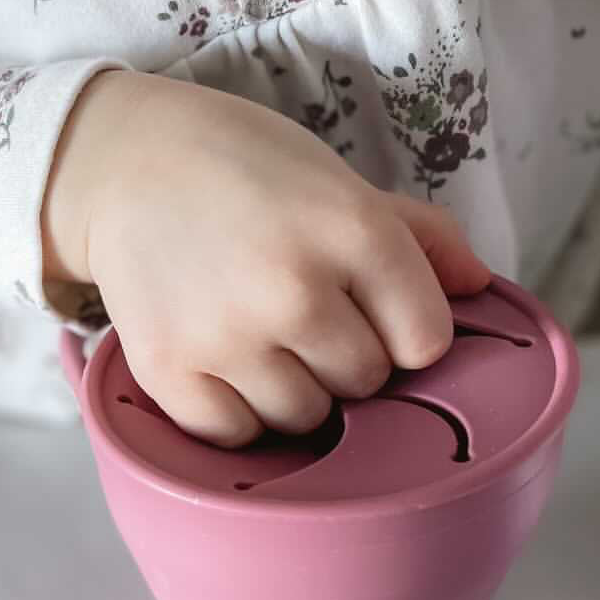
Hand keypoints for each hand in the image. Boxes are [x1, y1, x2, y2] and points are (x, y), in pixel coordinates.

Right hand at [42, 70, 490, 445]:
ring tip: (259, 339)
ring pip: (304, 418)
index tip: (369, 311)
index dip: (403, 331)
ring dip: (292, 391)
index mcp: (352, 230)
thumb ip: (417, 233)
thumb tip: (477, 288)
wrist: (121, 164)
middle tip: (300, 315)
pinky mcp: (170, 370)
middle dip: (344, 358)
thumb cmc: (243, 168)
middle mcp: (295, 289)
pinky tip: (222, 365)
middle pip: (364, 383)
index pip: (425, 341)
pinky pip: (235, 435)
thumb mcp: (337, 180)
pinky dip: (235, 413)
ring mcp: (229, 336)